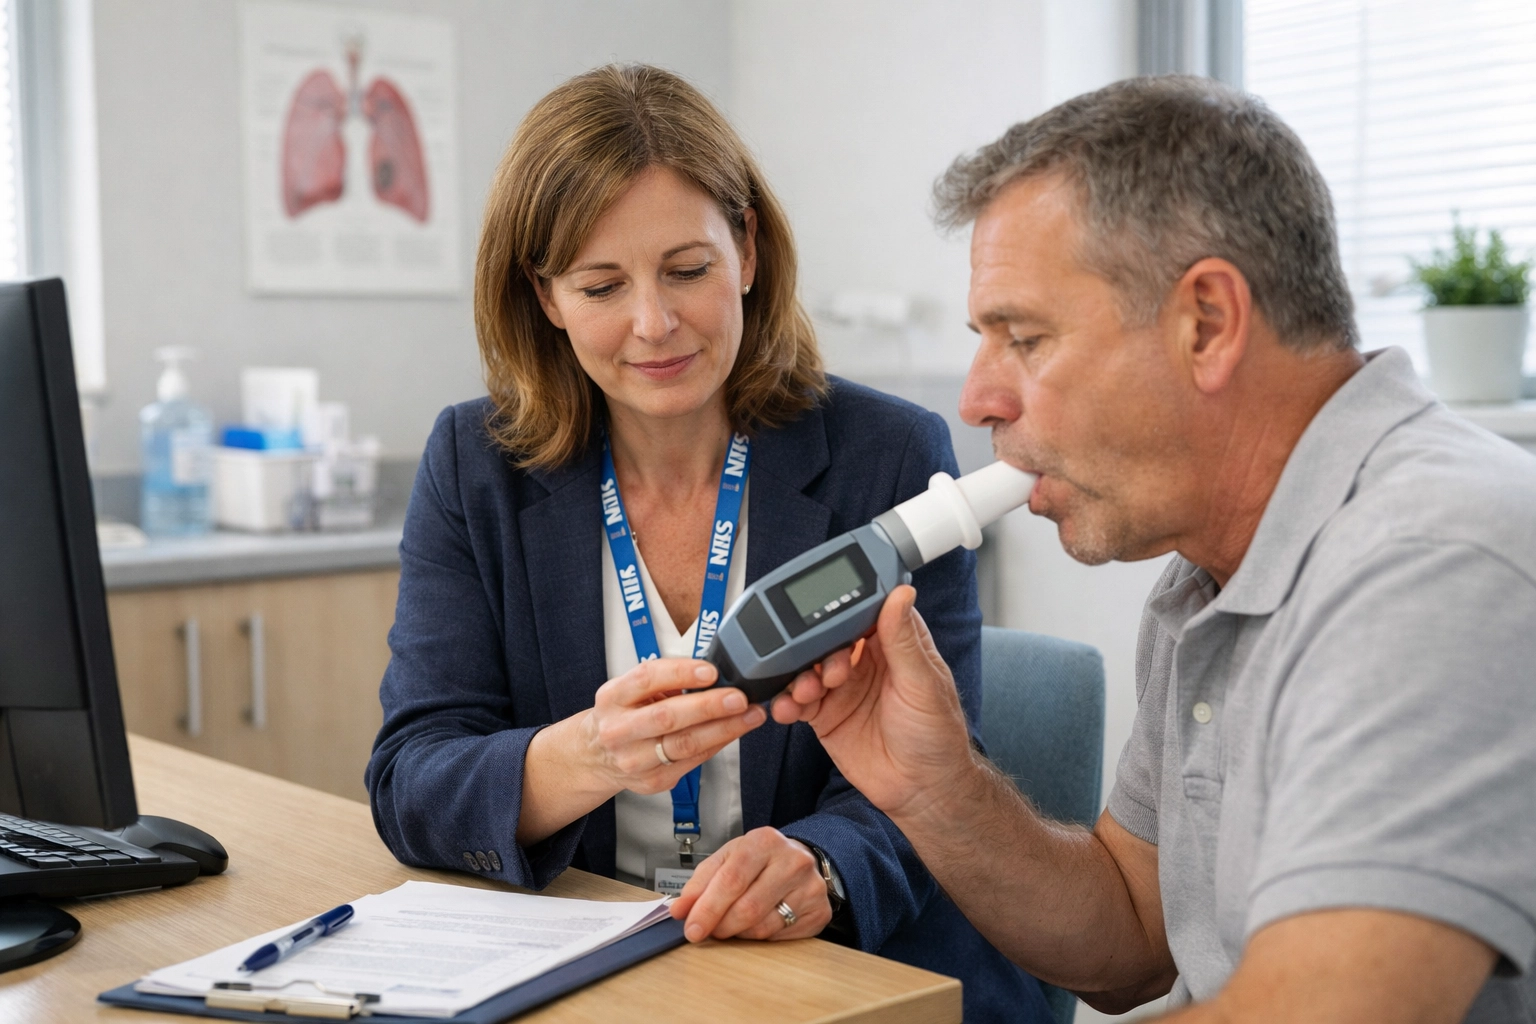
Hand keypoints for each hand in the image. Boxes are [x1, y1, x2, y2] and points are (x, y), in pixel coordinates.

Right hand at [582, 658, 765, 795]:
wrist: (596, 756)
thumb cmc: (623, 714)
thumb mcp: (630, 690)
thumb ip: (664, 680)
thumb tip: (712, 673)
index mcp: (613, 697)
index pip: (646, 679)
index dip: (681, 673)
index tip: (711, 671)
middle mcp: (619, 730)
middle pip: (668, 717)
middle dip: (709, 706)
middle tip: (739, 697)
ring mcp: (633, 760)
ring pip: (684, 745)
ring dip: (723, 729)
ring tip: (750, 716)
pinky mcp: (651, 781)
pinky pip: (692, 762)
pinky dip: (717, 745)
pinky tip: (734, 732)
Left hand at [669, 827, 831, 940]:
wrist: (801, 859)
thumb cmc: (759, 860)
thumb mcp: (728, 858)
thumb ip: (700, 882)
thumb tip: (679, 909)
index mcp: (764, 841)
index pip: (731, 880)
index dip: (708, 908)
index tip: (692, 927)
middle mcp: (792, 862)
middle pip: (747, 908)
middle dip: (721, 925)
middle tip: (709, 931)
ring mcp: (810, 888)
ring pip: (763, 927)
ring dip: (739, 933)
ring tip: (733, 923)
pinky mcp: (819, 912)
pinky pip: (780, 936)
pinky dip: (760, 936)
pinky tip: (757, 923)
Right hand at [769, 585, 973, 820]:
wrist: (922, 791)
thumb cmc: (936, 735)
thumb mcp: (923, 684)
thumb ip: (904, 640)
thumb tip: (900, 594)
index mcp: (893, 644)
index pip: (864, 611)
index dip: (844, 607)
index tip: (826, 606)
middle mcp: (864, 661)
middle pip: (827, 637)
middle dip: (815, 646)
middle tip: (825, 667)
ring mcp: (842, 688)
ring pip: (808, 667)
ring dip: (799, 674)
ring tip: (807, 690)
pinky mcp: (825, 715)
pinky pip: (797, 701)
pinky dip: (787, 702)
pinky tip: (788, 708)